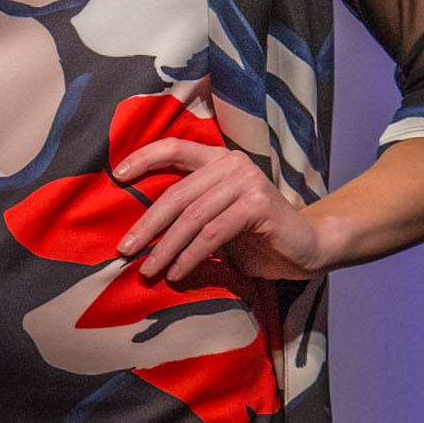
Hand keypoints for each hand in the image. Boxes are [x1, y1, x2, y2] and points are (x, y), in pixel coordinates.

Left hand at [111, 134, 324, 284]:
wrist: (308, 247)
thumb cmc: (258, 237)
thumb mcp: (217, 220)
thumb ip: (190, 213)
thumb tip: (141, 232)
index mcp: (218, 160)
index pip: (174, 148)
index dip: (143, 158)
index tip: (116, 177)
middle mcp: (232, 164)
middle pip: (177, 193)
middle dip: (147, 225)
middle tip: (124, 250)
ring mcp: (247, 181)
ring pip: (192, 217)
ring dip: (166, 249)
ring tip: (149, 272)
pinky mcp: (259, 205)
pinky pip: (213, 234)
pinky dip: (191, 257)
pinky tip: (178, 274)